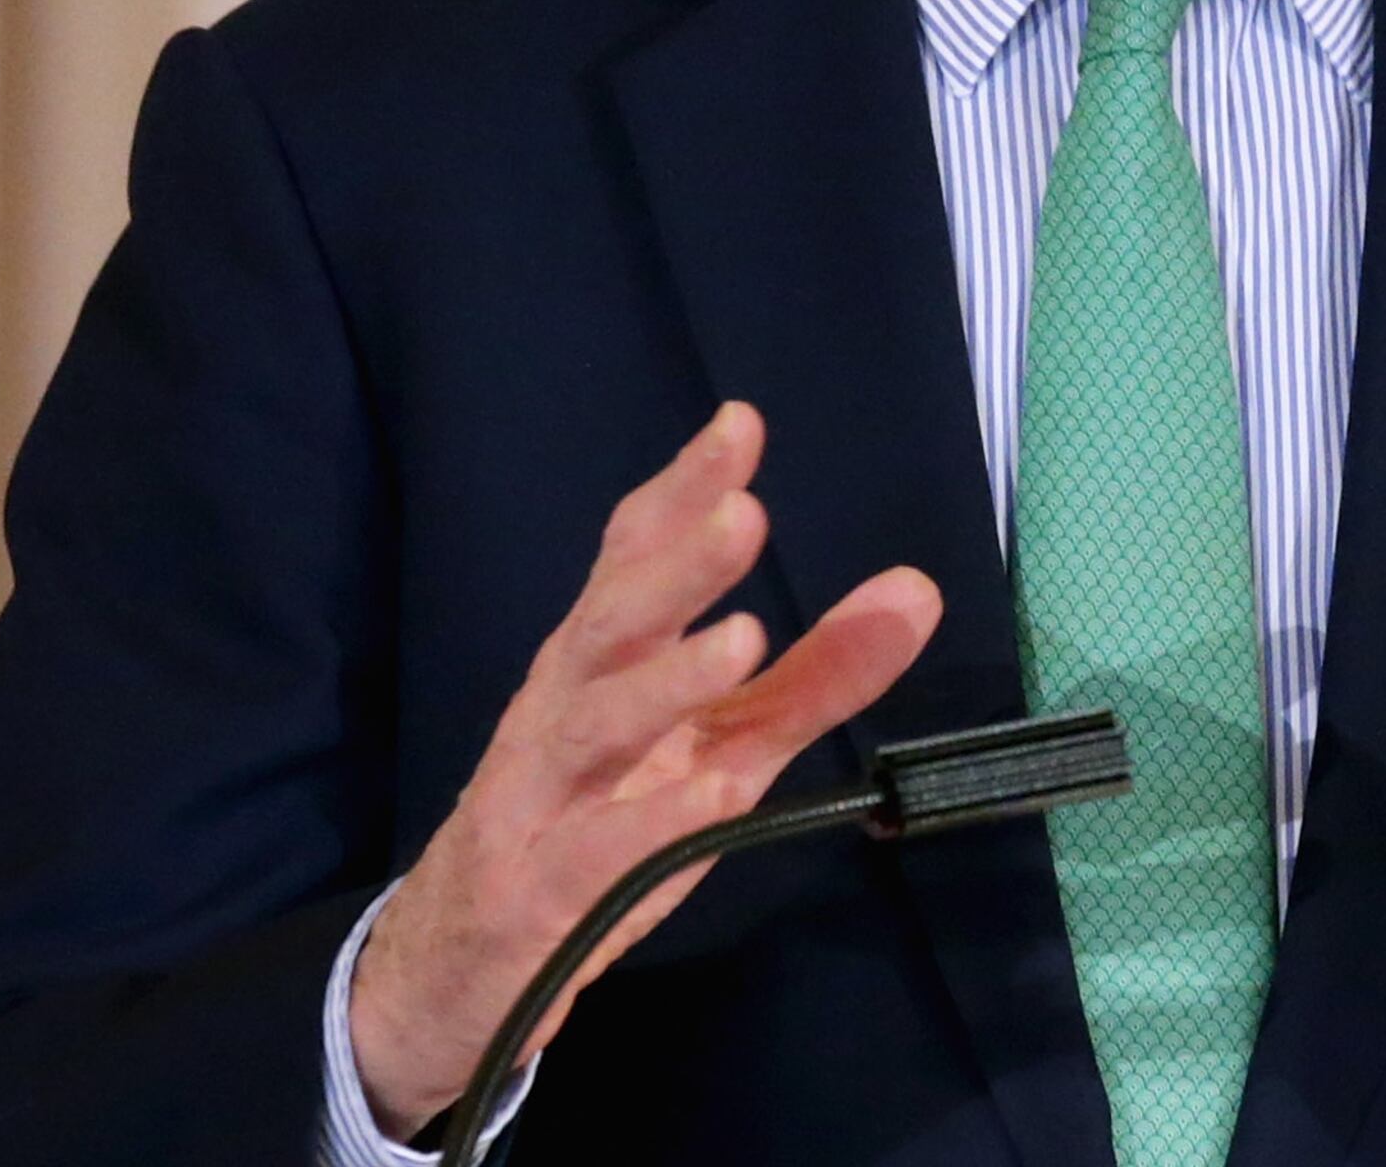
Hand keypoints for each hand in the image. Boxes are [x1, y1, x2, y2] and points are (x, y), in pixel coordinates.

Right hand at [348, 402, 941, 1136]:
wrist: (468, 960)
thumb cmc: (605, 821)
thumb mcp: (725, 742)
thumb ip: (817, 672)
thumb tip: (917, 588)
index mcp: (601, 657)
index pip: (633, 555)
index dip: (682, 490)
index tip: (740, 425)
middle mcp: (562, 707)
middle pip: (610, 621)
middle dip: (674, 566)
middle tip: (745, 513)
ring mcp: (540, 796)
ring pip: (593, 726)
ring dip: (665, 681)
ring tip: (743, 638)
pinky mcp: (538, 889)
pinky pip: (593, 852)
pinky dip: (652, 822)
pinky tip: (715, 793)